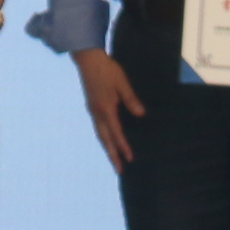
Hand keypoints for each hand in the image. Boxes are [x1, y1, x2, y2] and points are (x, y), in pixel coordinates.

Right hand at [74, 51, 143, 169]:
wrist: (88, 59)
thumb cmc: (107, 69)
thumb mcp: (122, 83)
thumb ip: (131, 99)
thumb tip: (141, 115)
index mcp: (106, 108)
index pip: (116, 133)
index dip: (123, 147)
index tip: (130, 159)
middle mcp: (97, 113)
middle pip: (105, 139)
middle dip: (112, 155)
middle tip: (119, 170)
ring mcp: (93, 110)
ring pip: (100, 135)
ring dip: (107, 148)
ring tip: (114, 159)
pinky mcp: (92, 106)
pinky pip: (98, 127)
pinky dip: (104, 137)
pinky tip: (108, 139)